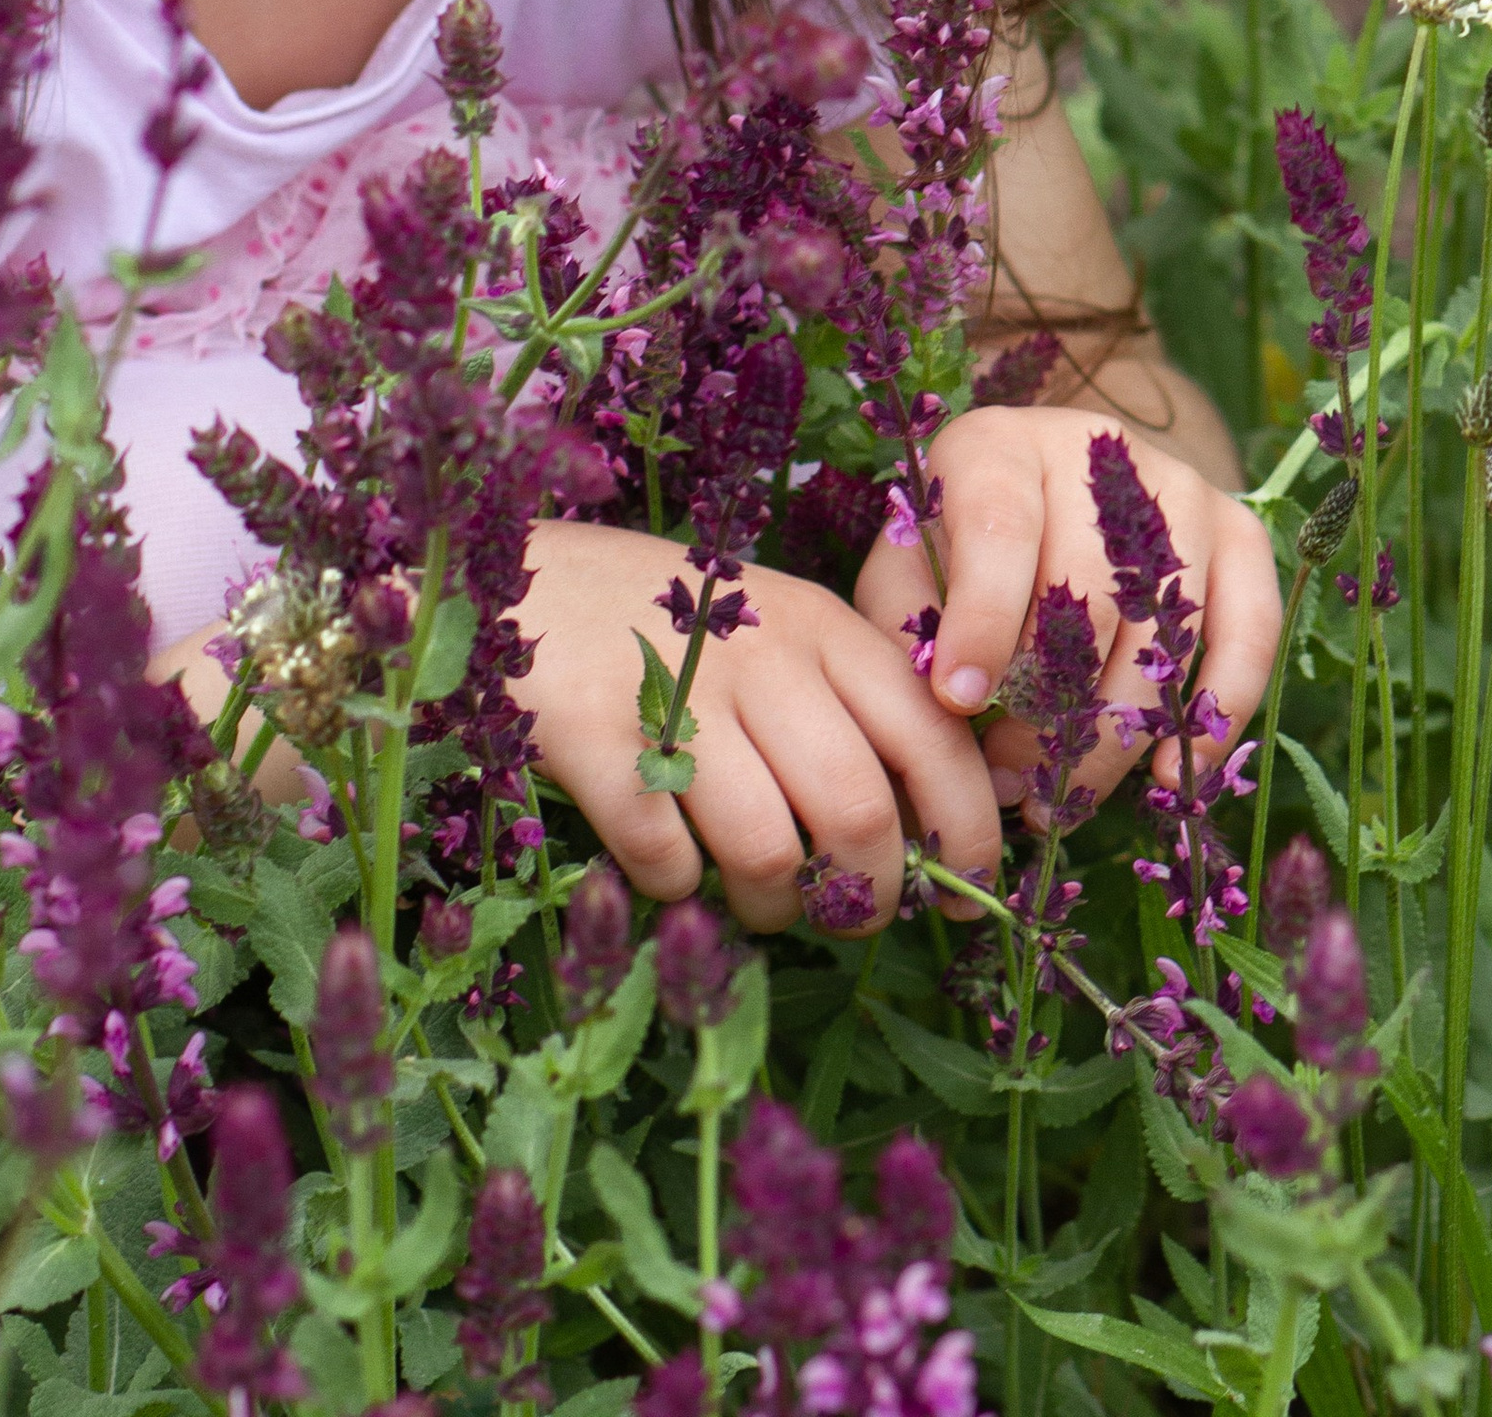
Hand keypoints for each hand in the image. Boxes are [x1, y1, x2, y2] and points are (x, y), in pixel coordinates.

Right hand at [513, 518, 1004, 932]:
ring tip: (758, 901)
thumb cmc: (671, 619)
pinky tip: (671, 862)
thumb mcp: (777, 629)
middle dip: (866, 895)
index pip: (933, 738)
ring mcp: (675, 696)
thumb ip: (851, 704)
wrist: (524, 578)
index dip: (966, 830)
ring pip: (769, 853)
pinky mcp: (593, 739)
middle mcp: (762, 655)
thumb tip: (930, 829)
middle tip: (846, 913)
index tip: (963, 891)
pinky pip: (669, 862)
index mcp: (823, 627)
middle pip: (858, 812)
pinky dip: (680, 890)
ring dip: (774, 909)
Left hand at [855, 405, 1282, 826]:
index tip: (960, 700)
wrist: (1048, 485)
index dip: (985, 620)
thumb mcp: (908, 564)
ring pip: (1165, 625)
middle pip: (1092, 590)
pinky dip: (1216, 711)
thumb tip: (945, 700)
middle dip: (1050, 704)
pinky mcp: (1239, 531)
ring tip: (1065, 794)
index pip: (1002, 528)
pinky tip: (1170, 772)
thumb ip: (908, 617)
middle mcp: (1098, 452)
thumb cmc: (958, 544)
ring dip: (1117, 729)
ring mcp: (1179, 487)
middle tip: (1011, 780)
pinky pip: (1249, 631)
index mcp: (999, 446)